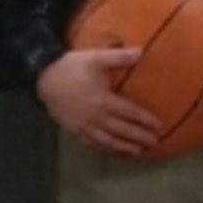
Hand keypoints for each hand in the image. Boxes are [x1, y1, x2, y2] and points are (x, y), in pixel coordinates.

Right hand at [36, 48, 162, 156]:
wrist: (44, 79)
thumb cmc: (72, 68)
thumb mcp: (96, 58)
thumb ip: (119, 57)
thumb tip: (142, 51)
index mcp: (103, 100)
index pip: (129, 113)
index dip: (144, 120)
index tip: (159, 126)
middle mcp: (96, 117)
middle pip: (121, 130)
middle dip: (139, 137)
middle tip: (154, 142)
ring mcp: (84, 126)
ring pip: (108, 141)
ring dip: (124, 147)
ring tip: (139, 151)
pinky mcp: (74, 131)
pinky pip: (93, 144)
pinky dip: (106, 149)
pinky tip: (114, 151)